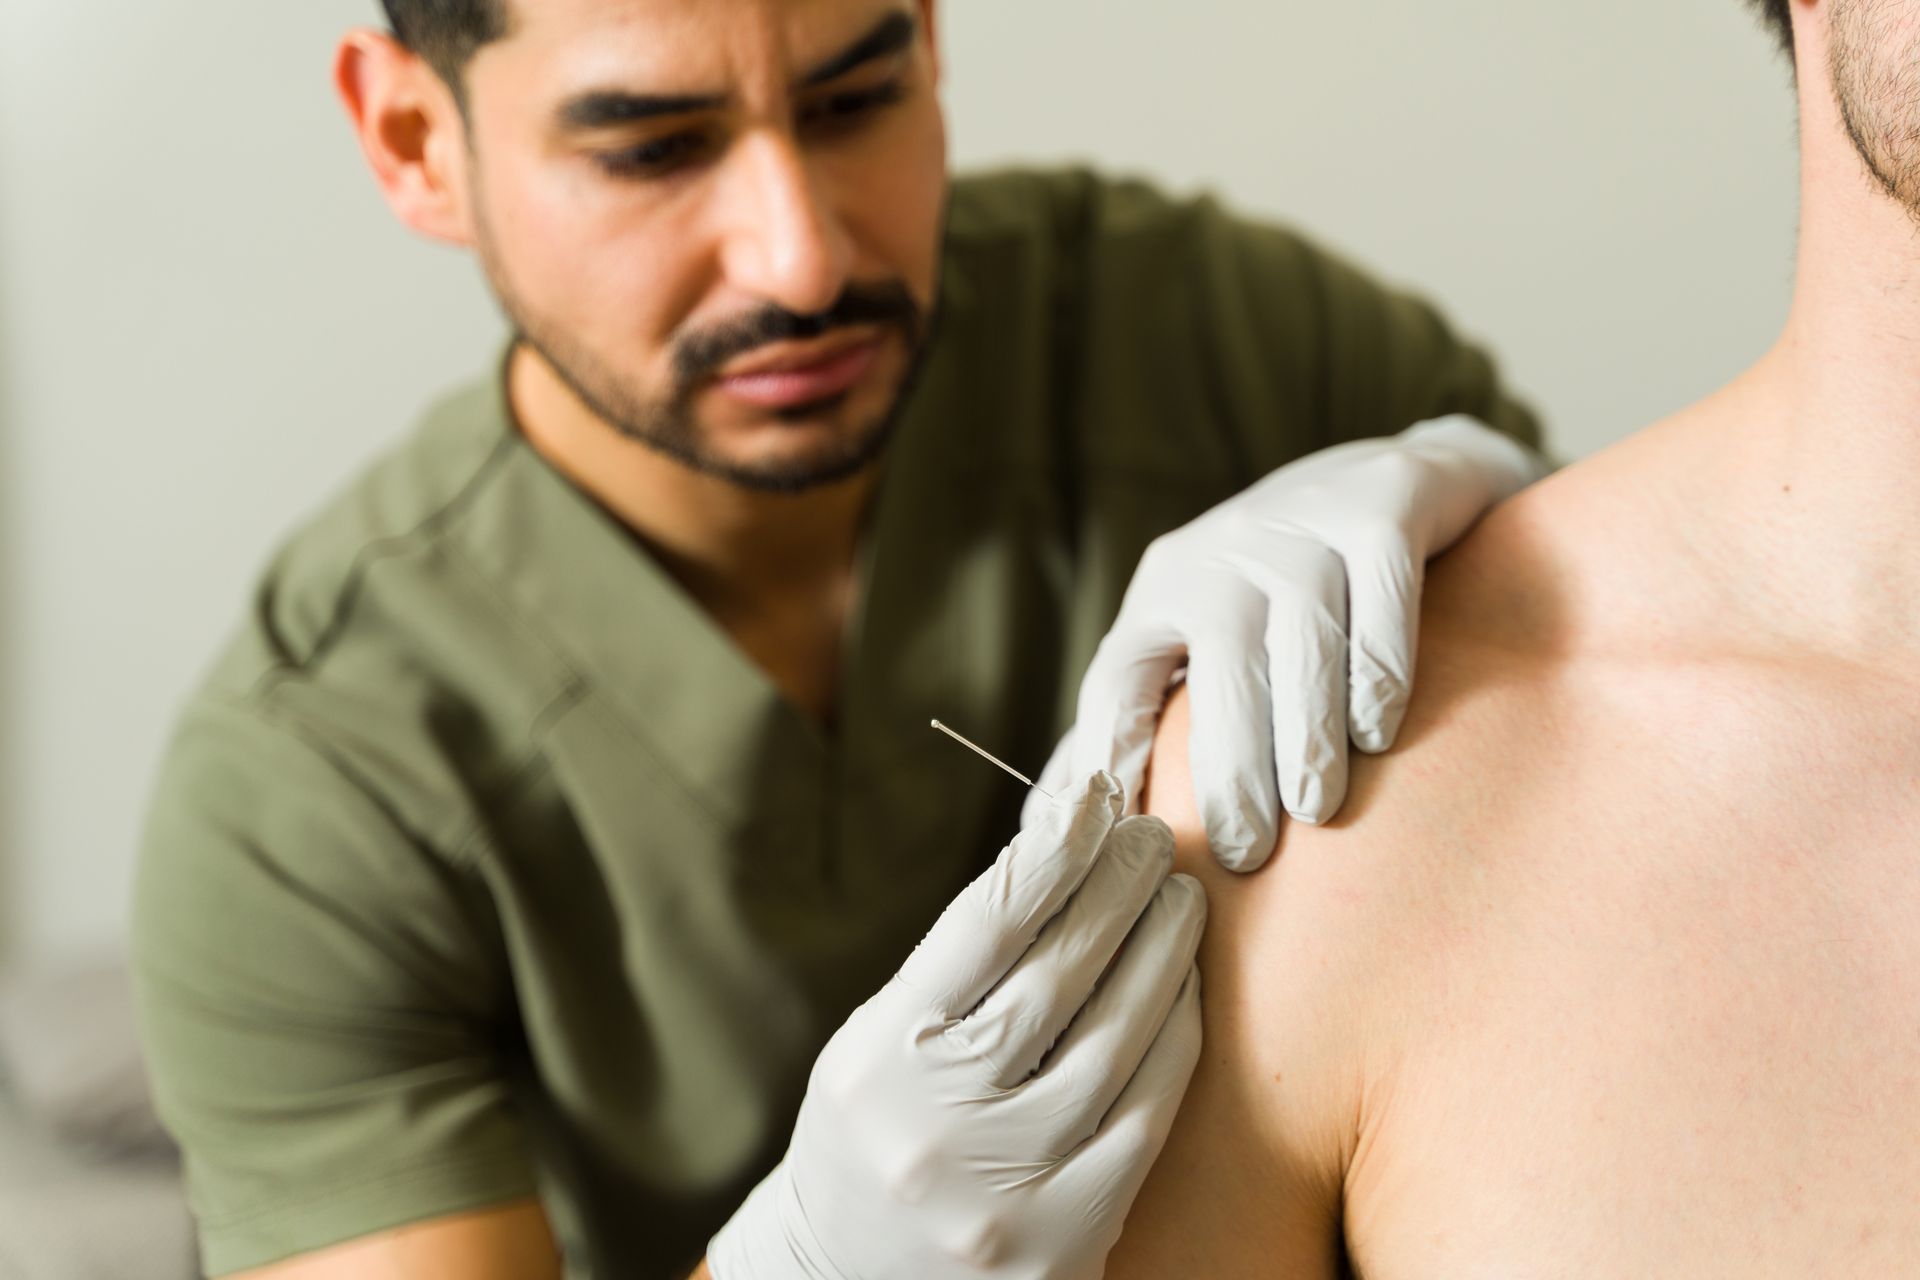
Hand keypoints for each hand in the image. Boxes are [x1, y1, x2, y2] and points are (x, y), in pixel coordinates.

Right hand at [707, 772, 1205, 1279]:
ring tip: (1181, 899)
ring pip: (1113, 1043)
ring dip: (1160, 955)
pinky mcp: (1067, 1240)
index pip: (982, 928)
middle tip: (1153, 837)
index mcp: (880, 1060)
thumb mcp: (880, 1044)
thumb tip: (1056, 852)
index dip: (1049, 852)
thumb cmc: (877, 1135)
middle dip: (1116, 891)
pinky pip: (1145, 1119)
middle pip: (1057, 976)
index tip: (1092, 799)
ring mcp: (1007, 1190)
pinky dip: (1173, 1043)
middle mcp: (938, 1125)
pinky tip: (1183, 993)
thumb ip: (958, 966)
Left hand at [1030, 415, 1547, 871]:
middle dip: (1228, 767)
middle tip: (1244, 851)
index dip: (1110, 759)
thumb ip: (1141, 715)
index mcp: (1163, 591)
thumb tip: (1057, 817)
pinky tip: (1376, 733)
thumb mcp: (1198, 632)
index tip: (1120, 841)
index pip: (1117, 681)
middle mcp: (1223, 553)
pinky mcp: (1383, 506)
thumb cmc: (1279, 588)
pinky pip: (1381, 598)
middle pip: (1219, 668)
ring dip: (1307, 733)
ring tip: (1315, 809)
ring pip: (1304, 640)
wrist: (1396, 478)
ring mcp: (1305, 528)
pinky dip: (1379, 670)